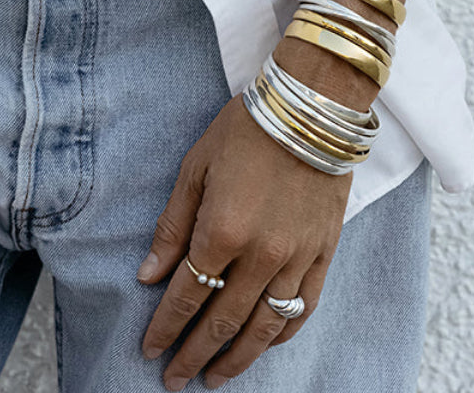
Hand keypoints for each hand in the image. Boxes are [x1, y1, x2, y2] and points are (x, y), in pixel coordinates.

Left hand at [137, 95, 352, 388]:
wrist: (311, 107)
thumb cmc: (245, 129)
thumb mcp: (195, 167)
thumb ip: (173, 226)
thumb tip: (148, 275)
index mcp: (223, 231)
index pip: (187, 296)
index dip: (165, 327)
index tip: (149, 350)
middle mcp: (261, 256)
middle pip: (223, 322)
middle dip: (193, 355)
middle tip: (174, 380)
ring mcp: (297, 259)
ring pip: (263, 329)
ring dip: (236, 359)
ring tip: (214, 378)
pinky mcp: (324, 255)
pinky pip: (302, 311)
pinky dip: (280, 335)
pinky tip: (262, 346)